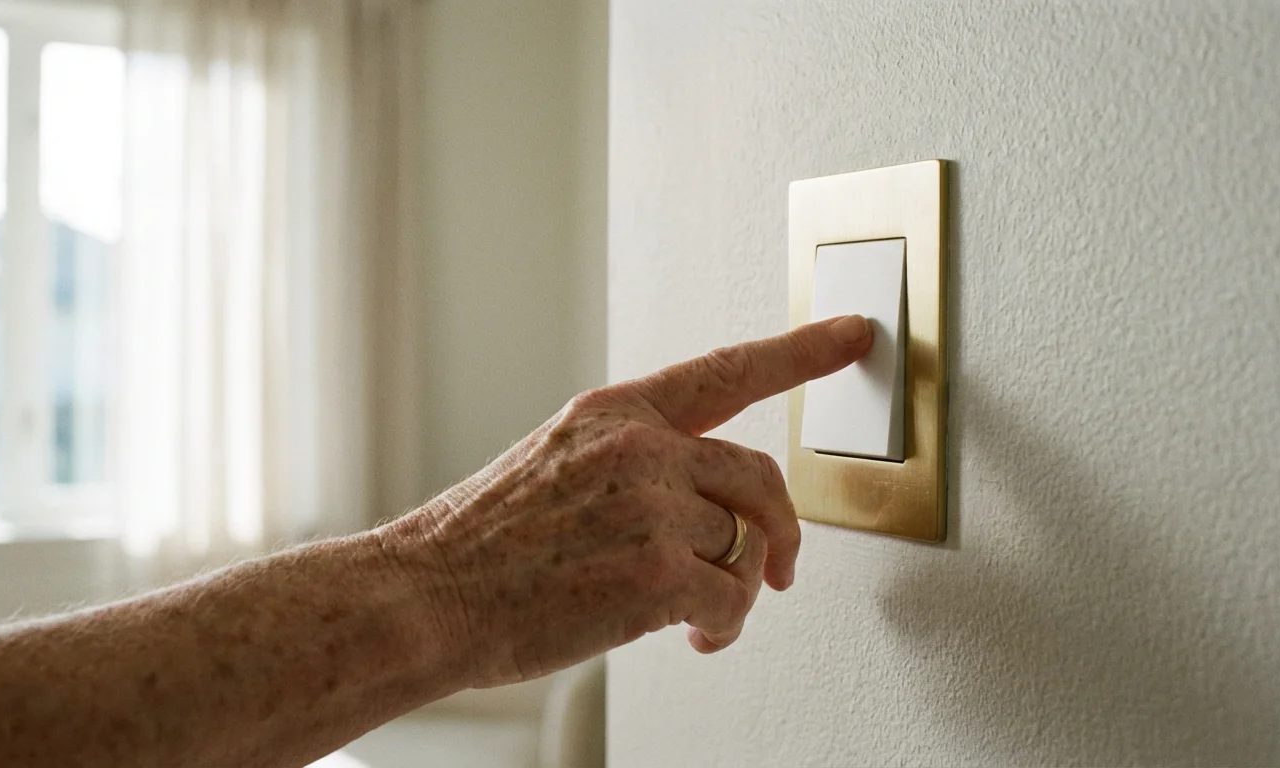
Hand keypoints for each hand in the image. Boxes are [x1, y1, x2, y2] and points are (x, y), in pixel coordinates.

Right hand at [391, 315, 873, 686]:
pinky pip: (734, 598)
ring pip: (746, 546)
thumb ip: (631, 464)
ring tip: (696, 616)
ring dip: (733, 590)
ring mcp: (651, 506)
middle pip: (760, 476)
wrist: (424, 598)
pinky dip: (724, 625)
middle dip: (780, 529)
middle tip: (779, 567)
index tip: (855, 333)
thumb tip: (708, 508)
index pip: (726, 372)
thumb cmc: (481, 546)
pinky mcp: (659, 572)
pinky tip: (692, 635)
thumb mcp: (554, 465)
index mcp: (613, 413)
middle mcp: (639, 447)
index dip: (800, 352)